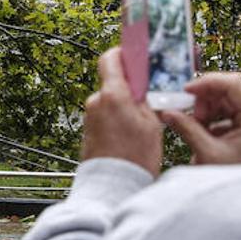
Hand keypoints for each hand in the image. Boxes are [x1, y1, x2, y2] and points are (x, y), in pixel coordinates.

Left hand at [82, 48, 163, 176]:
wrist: (113, 186)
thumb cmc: (134, 158)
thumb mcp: (151, 123)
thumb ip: (146, 97)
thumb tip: (146, 81)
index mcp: (112, 95)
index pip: (110, 58)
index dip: (123, 53)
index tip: (135, 55)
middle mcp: (96, 102)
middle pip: (113, 81)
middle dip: (131, 86)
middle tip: (150, 94)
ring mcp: (90, 116)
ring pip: (111, 100)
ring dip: (125, 104)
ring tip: (143, 120)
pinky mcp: (88, 130)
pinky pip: (105, 115)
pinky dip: (117, 117)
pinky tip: (131, 132)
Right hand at [160, 72, 240, 165]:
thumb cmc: (239, 181)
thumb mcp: (209, 154)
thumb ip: (187, 129)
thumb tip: (168, 112)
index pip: (234, 83)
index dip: (207, 83)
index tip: (186, 90)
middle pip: (230, 90)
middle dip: (206, 99)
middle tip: (190, 116)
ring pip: (229, 100)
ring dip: (209, 109)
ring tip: (198, 128)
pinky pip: (232, 111)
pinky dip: (215, 118)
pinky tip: (207, 133)